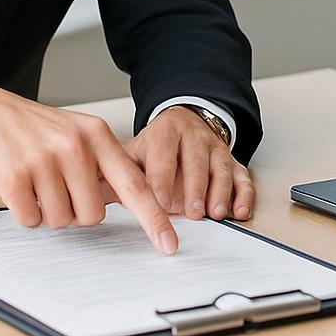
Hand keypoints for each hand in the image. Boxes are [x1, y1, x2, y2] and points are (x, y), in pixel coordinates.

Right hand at [0, 81, 177, 253]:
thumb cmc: (34, 129)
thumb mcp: (78, 133)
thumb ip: (105, 165)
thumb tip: (134, 202)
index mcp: (97, 135)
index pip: (134, 185)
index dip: (153, 219)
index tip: (169, 244)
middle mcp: (74, 145)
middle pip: (93, 215)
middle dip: (74, 210)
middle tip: (56, 184)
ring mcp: (44, 160)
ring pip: (61, 220)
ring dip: (47, 210)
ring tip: (36, 180)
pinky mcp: (15, 177)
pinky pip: (31, 220)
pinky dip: (24, 212)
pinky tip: (18, 185)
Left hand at [124, 106, 254, 221]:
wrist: (182, 122)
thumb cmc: (157, 146)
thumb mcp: (136, 152)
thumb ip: (117, 172)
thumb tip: (92, 193)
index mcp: (164, 132)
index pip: (163, 154)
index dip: (162, 179)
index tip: (159, 202)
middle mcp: (192, 136)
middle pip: (196, 160)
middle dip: (194, 188)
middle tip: (191, 212)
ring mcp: (214, 147)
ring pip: (220, 166)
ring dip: (219, 191)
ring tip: (214, 213)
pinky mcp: (232, 160)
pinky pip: (241, 175)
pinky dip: (243, 194)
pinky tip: (239, 210)